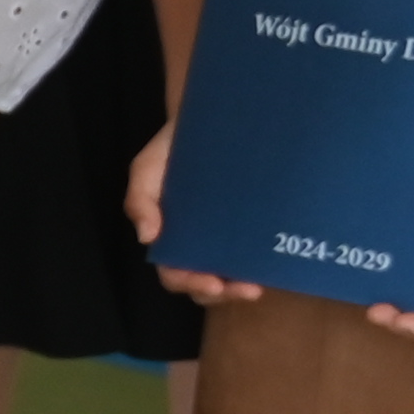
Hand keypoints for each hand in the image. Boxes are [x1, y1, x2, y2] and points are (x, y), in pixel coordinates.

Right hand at [128, 120, 257, 305]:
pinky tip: (274, 265)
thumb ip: (139, 200)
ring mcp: (226, 238)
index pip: (174, 273)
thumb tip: (147, 237)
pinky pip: (255, 255)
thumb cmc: (172, 148)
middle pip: (206, 284)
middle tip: (247, 290)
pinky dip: (263, 266)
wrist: (211, 119)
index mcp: (170, 238)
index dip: (191, 283)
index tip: (213, 283)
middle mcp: (198, 244)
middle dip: (224, 293)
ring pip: (231, 277)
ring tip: (259, 284)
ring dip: (243, 287)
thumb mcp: (146, 168)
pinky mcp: (250, 227)